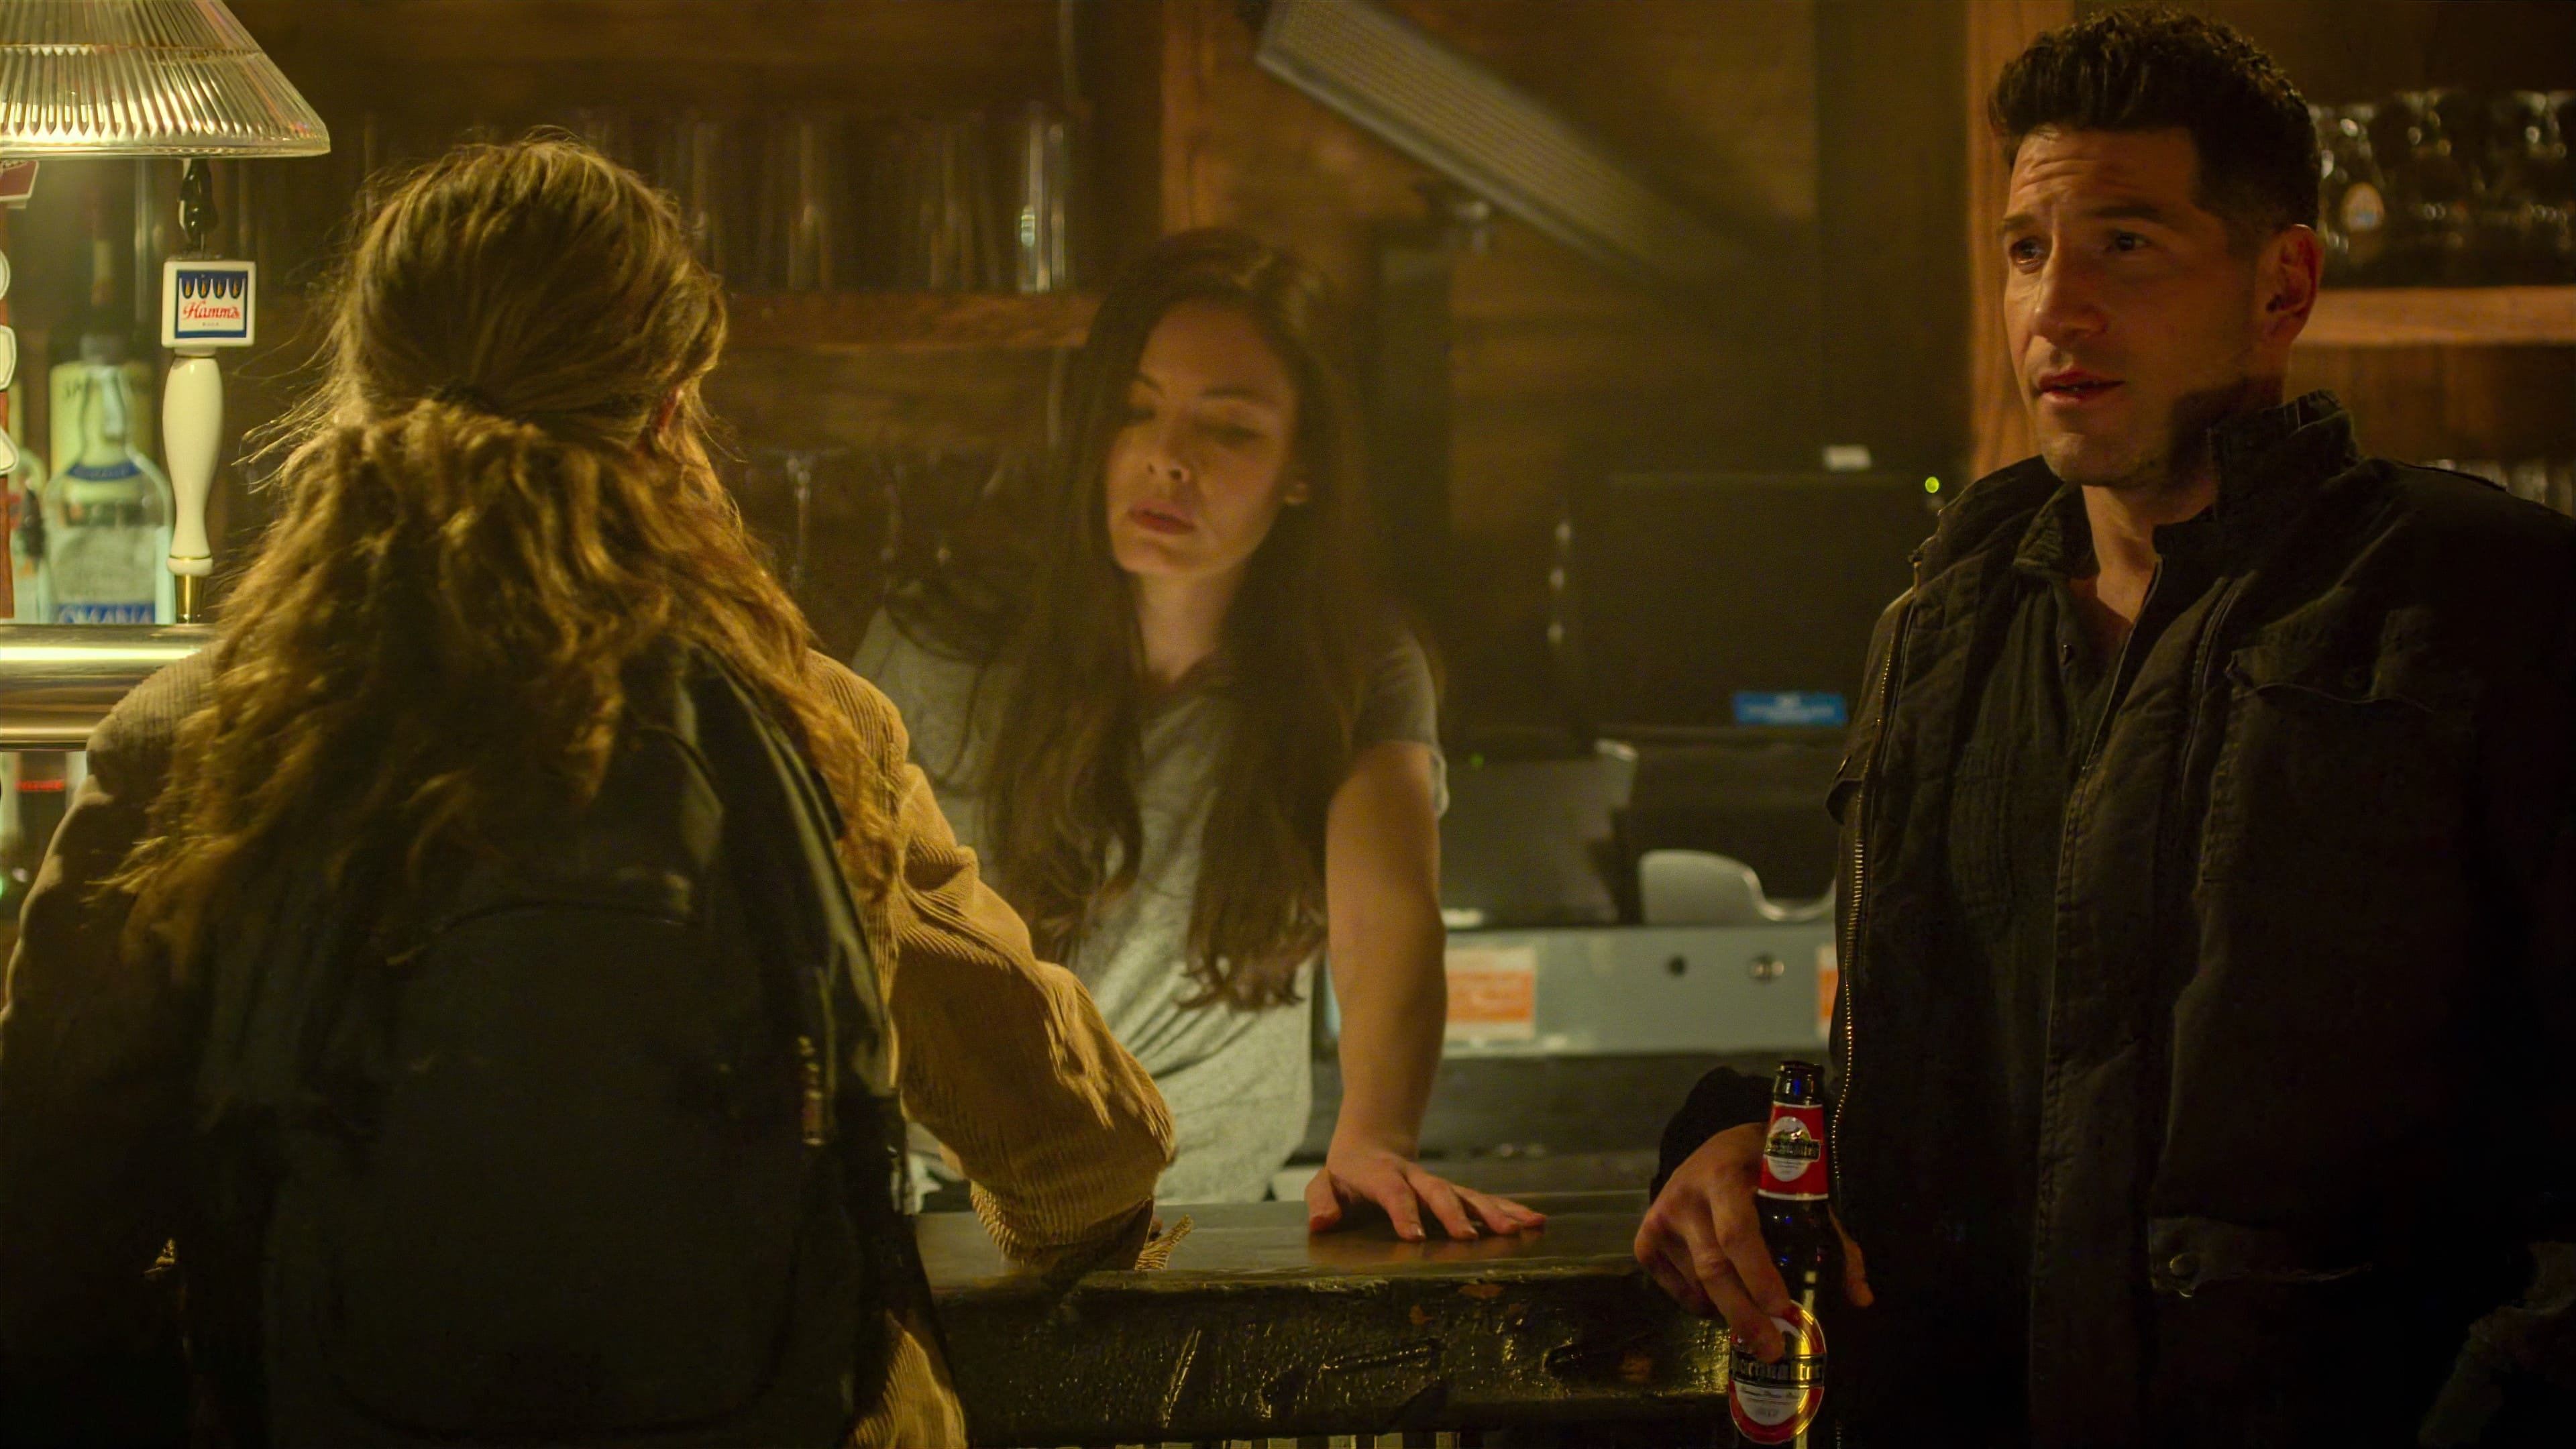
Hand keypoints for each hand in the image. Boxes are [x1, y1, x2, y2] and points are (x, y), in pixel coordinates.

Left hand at [1304, 1138, 1546, 1241]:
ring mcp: (1438, 1184)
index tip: (1415, 1237)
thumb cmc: (1347, 1174)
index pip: (1393, 1193)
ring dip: (1495, 1211)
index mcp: (1381, 1177)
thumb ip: (1322, 1201)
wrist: (1374, 1143)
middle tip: (1469, 1238)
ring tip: (1522, 1229)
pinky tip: (1535, 1221)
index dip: (1404, 1213)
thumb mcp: (1326, 1184)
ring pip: (1469, 1195)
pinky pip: (1483, 1201)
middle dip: (1454, 1214)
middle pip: (1438, 1191)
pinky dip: (1510, 1210)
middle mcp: (1415, 1178)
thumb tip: (1324, 1223)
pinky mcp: (1455, 1193)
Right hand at [1633, 1123, 1872, 1361]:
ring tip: (1751, 1318)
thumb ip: (1834, 1243)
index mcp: (1725, 1178)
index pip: (1738, 1234)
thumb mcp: (1804, 1194)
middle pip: (1713, 1268)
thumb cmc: (1769, 1170)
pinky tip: (1716, 1299)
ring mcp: (1661, 1215)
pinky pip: (1672, 1284)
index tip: (1781, 1309)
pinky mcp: (1645, 1234)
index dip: (1758, 1275)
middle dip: (1744, 1314)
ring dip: (1726, 1306)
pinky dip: (1696, 1301)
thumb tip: (1860, 1298)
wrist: (1722, 1143)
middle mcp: (1686, 1196)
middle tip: (1770, 1349)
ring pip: (1696, 1281)